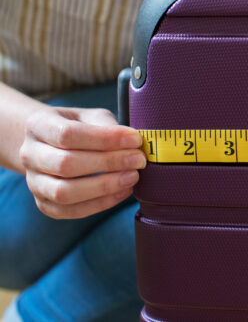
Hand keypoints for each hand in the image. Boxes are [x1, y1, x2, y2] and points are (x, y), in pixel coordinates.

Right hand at [19, 106, 146, 218]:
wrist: (51, 144)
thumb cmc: (78, 126)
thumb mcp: (91, 116)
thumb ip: (107, 126)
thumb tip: (132, 142)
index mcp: (38, 126)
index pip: (68, 134)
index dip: (105, 138)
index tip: (135, 140)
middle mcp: (29, 155)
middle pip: (66, 164)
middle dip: (108, 163)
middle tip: (138, 160)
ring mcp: (34, 182)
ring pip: (64, 192)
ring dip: (104, 187)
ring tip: (132, 177)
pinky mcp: (44, 203)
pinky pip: (70, 211)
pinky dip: (100, 204)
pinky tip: (123, 191)